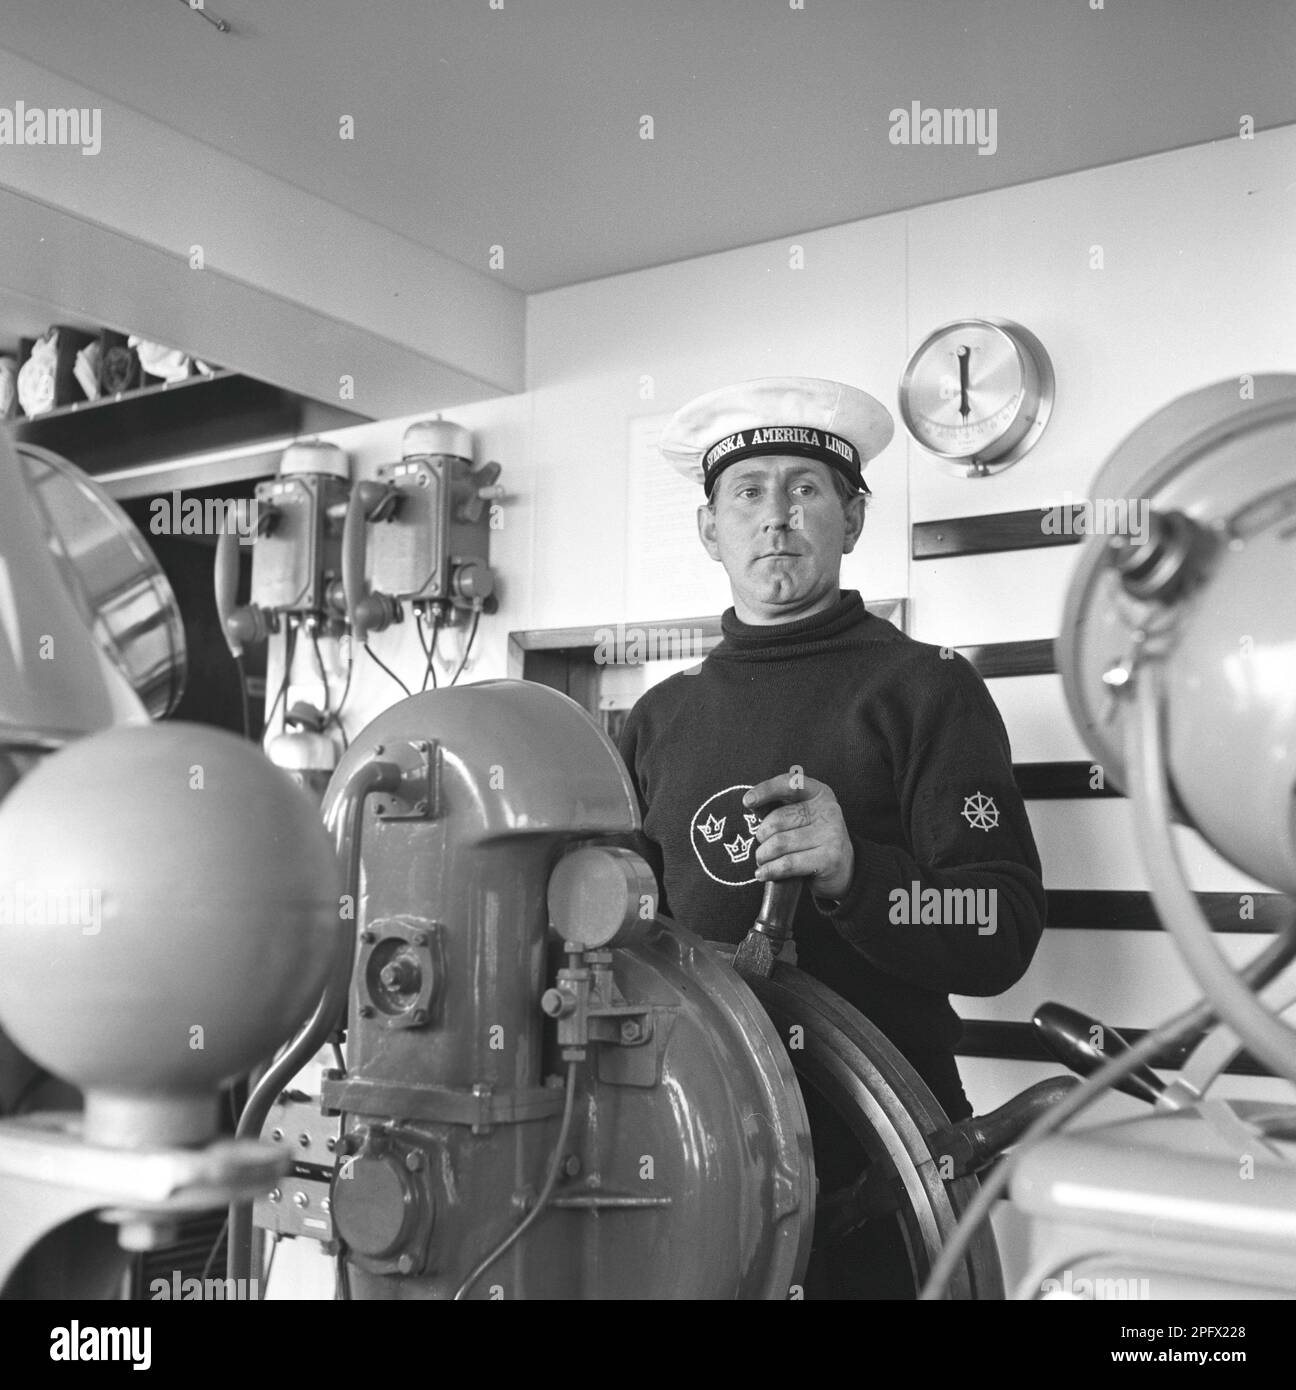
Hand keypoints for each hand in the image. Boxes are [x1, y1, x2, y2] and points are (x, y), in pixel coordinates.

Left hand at [744, 773, 854, 900]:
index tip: (748, 801)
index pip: (790, 784)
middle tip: (763, 846)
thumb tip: (752, 803)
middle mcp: (827, 810)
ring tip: (763, 860)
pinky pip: (788, 863)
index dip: (766, 790)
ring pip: (779, 844)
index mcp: (818, 794)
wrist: (844, 869)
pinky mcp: (829, 859)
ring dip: (763, 855)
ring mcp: (831, 834)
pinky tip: (763, 873)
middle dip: (762, 836)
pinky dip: (770, 870)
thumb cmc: (812, 840)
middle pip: (777, 820)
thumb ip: (778, 807)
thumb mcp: (799, 817)